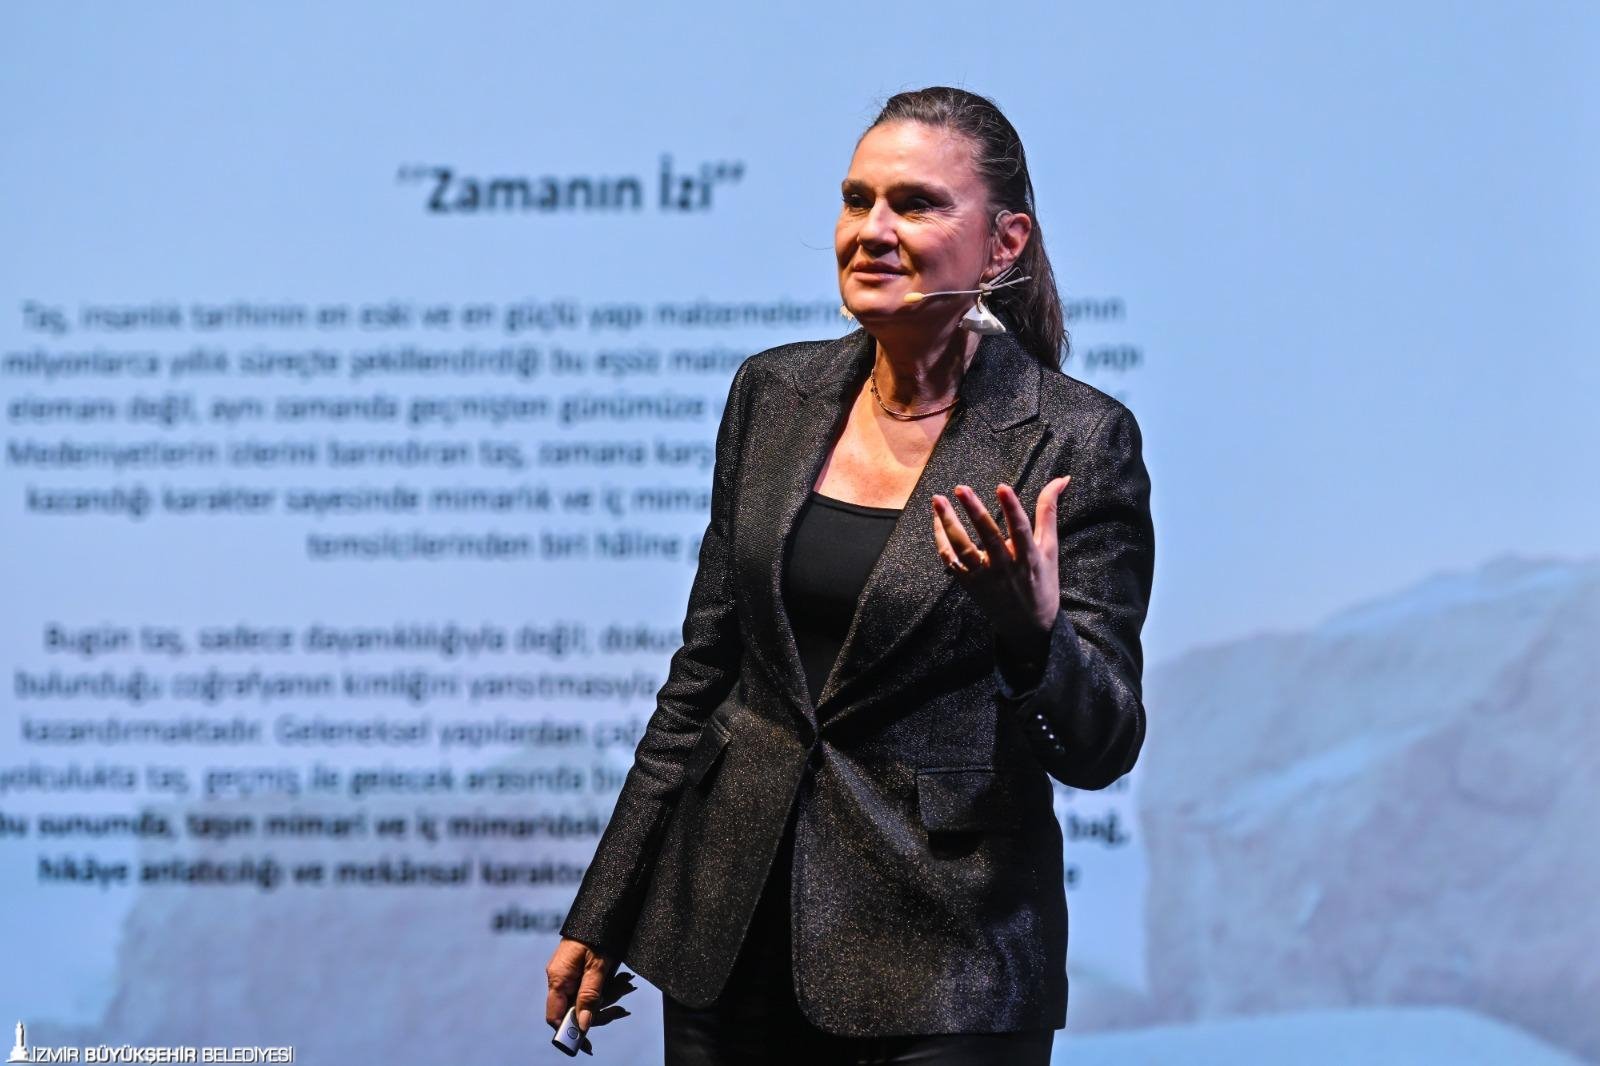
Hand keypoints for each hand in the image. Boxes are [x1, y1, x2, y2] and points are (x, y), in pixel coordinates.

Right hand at [545, 937, 635, 1053]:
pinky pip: (590, 986)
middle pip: (574, 1009)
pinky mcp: (578, 967)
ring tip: (627, 986)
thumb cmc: (600, 934)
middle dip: (598, 1011)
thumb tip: (582, 1026)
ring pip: (585, 998)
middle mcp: (559, 977)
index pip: (555, 1016)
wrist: (606, 906)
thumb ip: (589, 996)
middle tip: (621, 1009)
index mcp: (558, 978)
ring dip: (607, 998)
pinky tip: (623, 982)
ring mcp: (568, 972)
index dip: (568, 1032)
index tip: (587, 1043)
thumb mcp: (598, 966)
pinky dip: (606, 988)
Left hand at [931, 478, 1071, 643]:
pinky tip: (937, 520)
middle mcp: (1005, 567)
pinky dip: (941, 540)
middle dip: (974, 510)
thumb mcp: (1050, 548)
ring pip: (962, 548)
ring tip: (937, 500)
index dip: (1011, 508)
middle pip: (987, 536)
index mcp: (1028, 557)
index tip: (1002, 487)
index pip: (1019, 529)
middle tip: (961, 488)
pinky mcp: (969, 583)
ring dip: (948, 523)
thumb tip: (1061, 478)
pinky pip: (950, 560)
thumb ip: (1049, 512)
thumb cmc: (1042, 581)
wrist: (1028, 625)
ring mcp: (984, 576)